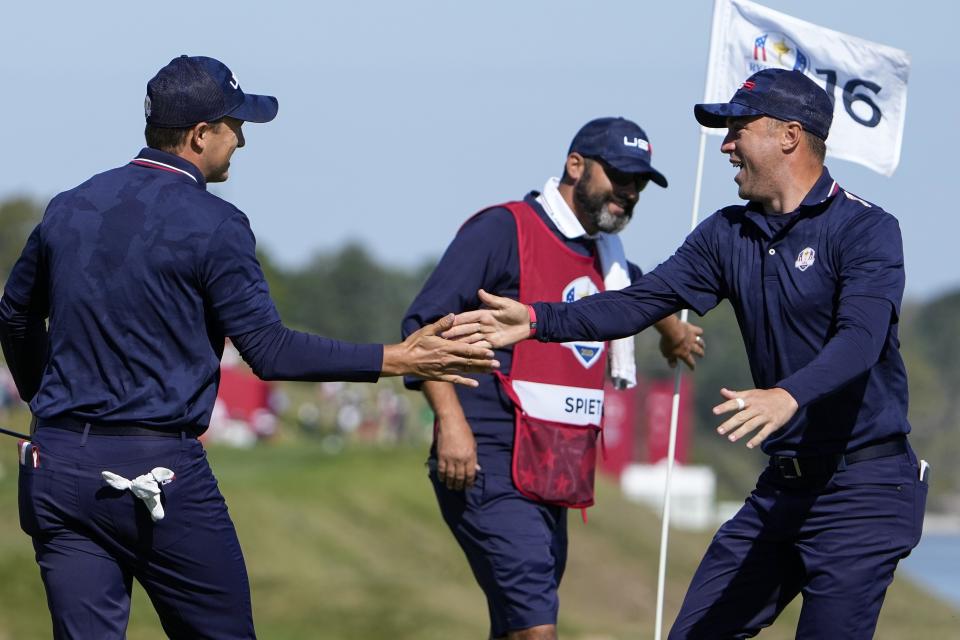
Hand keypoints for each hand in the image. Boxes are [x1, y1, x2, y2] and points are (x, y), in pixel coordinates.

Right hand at [382, 314, 499, 386]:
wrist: (403, 360)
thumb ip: (441, 324)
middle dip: (484, 362)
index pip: (467, 350)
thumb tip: (453, 315)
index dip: (480, 352)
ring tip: (491, 371)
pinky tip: (476, 384)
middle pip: (470, 362)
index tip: (492, 352)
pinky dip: (466, 382)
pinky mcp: (441, 376)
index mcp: (446, 347)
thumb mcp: (426, 330)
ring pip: (465, 371)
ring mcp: (445, 369)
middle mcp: (448, 360)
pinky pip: (455, 380)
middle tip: (498, 364)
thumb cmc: (414, 343)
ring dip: (479, 371)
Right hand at [436, 416, 479, 489]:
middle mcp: (460, 459)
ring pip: (450, 475)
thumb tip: (476, 469)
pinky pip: (441, 470)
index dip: (469, 482)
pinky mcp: (441, 456)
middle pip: (460, 477)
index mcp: (470, 456)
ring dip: (451, 483)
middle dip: (460, 485)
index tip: (469, 486)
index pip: (470, 474)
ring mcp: (450, 458)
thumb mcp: (473, 444)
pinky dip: (442, 476)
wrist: (451, 422)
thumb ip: (474, 457)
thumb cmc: (464, 432)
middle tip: (459, 488)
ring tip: (451, 487)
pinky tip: (443, 480)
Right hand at [442, 289, 530, 348]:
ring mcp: (487, 335)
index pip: (468, 317)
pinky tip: (463, 355)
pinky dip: (473, 351)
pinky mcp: (493, 344)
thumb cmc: (517, 310)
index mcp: (484, 314)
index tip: (447, 322)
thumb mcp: (505, 304)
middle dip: (454, 333)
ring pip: (471, 339)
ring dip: (460, 343)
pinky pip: (481, 348)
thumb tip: (480, 291)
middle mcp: (483, 325)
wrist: (529, 322)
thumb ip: (492, 300)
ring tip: (449, 347)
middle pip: (466, 330)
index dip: (457, 320)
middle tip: (442, 337)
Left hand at [657, 319, 704, 369]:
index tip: (692, 368)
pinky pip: (699, 332)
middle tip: (702, 355)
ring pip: (700, 342)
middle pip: (699, 352)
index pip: (690, 362)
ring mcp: (693, 338)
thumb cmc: (668, 343)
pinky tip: (699, 332)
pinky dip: (700, 333)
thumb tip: (673, 366)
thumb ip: (671, 360)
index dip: (692, 366)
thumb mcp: (666, 354)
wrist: (672, 330)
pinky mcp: (693, 329)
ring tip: (703, 346)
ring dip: (702, 345)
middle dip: (701, 354)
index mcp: (684, 354)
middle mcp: (691, 347)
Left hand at [714, 387, 798, 448]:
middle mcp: (756, 408)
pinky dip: (757, 439)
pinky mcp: (773, 424)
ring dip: (741, 432)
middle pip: (741, 416)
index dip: (725, 407)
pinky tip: (749, 445)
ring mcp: (765, 416)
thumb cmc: (765, 396)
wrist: (788, 397)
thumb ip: (736, 394)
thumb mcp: (751, 393)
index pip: (735, 403)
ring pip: (751, 425)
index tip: (715, 411)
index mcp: (750, 400)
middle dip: (730, 424)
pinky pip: (764, 433)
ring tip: (731, 438)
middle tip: (720, 431)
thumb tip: (722, 391)